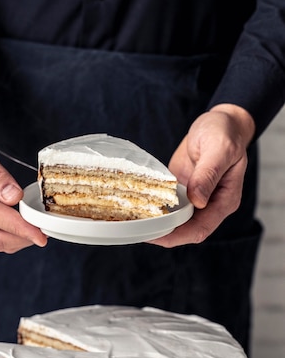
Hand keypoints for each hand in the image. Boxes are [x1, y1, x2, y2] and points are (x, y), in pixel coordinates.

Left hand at [150, 104, 255, 246]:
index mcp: (225, 201)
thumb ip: (208, 175)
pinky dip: (154, 208)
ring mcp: (195, 199)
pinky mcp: (183, 190)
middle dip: (162, 234)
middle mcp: (210, 205)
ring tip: (133, 224)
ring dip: (156, 224)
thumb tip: (198, 201)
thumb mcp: (219, 149)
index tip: (156, 235)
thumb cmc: (224, 133)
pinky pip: (168, 205)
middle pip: (185, 231)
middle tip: (136, 231)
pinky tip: (136, 208)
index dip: (178, 235)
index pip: (201, 229)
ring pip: (175, 221)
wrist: (219, 121)